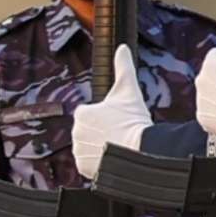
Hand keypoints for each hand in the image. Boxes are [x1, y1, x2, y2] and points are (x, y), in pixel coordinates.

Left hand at [70, 46, 152, 176]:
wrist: (141, 150)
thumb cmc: (134, 120)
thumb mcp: (129, 91)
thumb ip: (123, 67)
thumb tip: (122, 48)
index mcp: (81, 113)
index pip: (92, 115)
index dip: (108, 119)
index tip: (119, 122)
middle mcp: (74, 132)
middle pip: (90, 133)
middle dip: (104, 134)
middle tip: (120, 135)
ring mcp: (79, 151)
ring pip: (90, 149)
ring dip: (102, 148)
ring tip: (118, 146)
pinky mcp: (84, 168)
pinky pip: (90, 165)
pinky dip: (100, 164)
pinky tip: (113, 158)